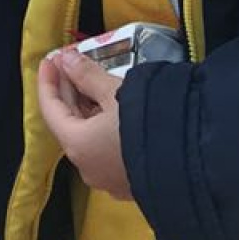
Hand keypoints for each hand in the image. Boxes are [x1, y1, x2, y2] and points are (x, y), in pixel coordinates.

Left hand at [36, 49, 133, 197]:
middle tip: (70, 63)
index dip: (48, 80)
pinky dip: (100, 125)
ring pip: (87, 137)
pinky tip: (109, 107)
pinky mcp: (127, 181)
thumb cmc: (144, 123)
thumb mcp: (114, 92)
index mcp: (76, 145)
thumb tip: (66, 60)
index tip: (50, 58)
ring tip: (89, 79)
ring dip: (85, 107)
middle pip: (68, 123)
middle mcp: (86, 166)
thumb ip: (87, 75)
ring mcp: (106, 178)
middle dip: (68, 91)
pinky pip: (104, 148)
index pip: (50, 109)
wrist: (189, 163)